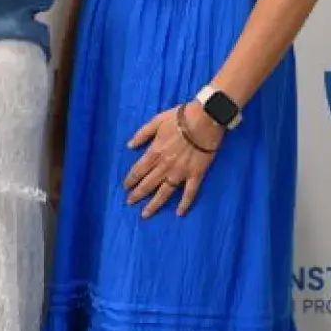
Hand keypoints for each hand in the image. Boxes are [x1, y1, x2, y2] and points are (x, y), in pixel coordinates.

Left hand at [123, 103, 221, 218]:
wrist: (205, 119)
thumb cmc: (180, 117)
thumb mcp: (156, 121)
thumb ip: (142, 134)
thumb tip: (129, 146)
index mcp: (155, 152)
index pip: (138, 170)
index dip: (130, 179)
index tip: (125, 187)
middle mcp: (165, 165)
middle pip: (148, 183)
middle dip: (137, 194)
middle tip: (129, 202)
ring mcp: (181, 172)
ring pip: (165, 192)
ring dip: (154, 204)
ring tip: (145, 214)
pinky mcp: (196, 174)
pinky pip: (190, 192)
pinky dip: (185, 203)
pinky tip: (179, 213)